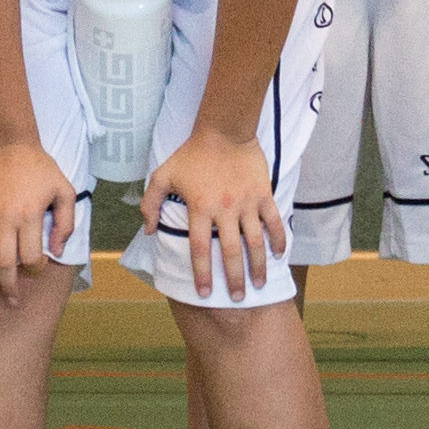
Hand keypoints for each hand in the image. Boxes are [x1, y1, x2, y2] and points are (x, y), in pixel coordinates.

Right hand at [0, 138, 81, 305]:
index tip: (37, 273)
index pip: (32, 257)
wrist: (7, 142)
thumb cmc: (39, 166)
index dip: (36, 271)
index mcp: (30, 216)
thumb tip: (58, 251)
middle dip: (10, 287)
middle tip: (12, 302)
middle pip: (5, 264)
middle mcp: (6, 221)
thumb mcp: (64, 189)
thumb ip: (66, 222)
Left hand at [150, 128, 286, 301]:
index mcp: (199, 208)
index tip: (204, 293)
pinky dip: (279, 239)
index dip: (202, 273)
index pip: (200, 249)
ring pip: (255, 242)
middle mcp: (224, 210)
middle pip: (231, 252)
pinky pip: (274, 221)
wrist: (224, 129)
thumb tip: (149, 231)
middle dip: (234, 279)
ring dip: (258, 266)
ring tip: (258, 284)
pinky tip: (279, 255)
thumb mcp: (163, 175)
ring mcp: (247, 203)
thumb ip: (150, 203)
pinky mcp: (264, 194)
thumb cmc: (192, 153)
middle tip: (236, 299)